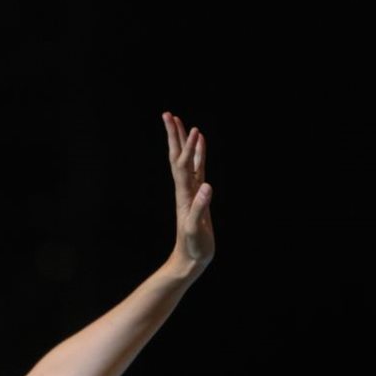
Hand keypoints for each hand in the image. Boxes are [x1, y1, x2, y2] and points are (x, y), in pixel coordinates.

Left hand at [164, 111, 214, 272]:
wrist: (188, 260)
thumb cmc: (193, 248)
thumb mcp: (196, 230)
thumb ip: (200, 208)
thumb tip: (207, 186)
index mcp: (184, 195)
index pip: (182, 164)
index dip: (185, 145)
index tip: (187, 126)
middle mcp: (185, 190)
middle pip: (178, 157)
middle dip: (175, 136)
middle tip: (169, 114)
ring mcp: (191, 192)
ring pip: (187, 161)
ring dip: (185, 142)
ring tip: (184, 123)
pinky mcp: (198, 198)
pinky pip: (198, 171)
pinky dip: (199, 156)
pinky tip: (200, 146)